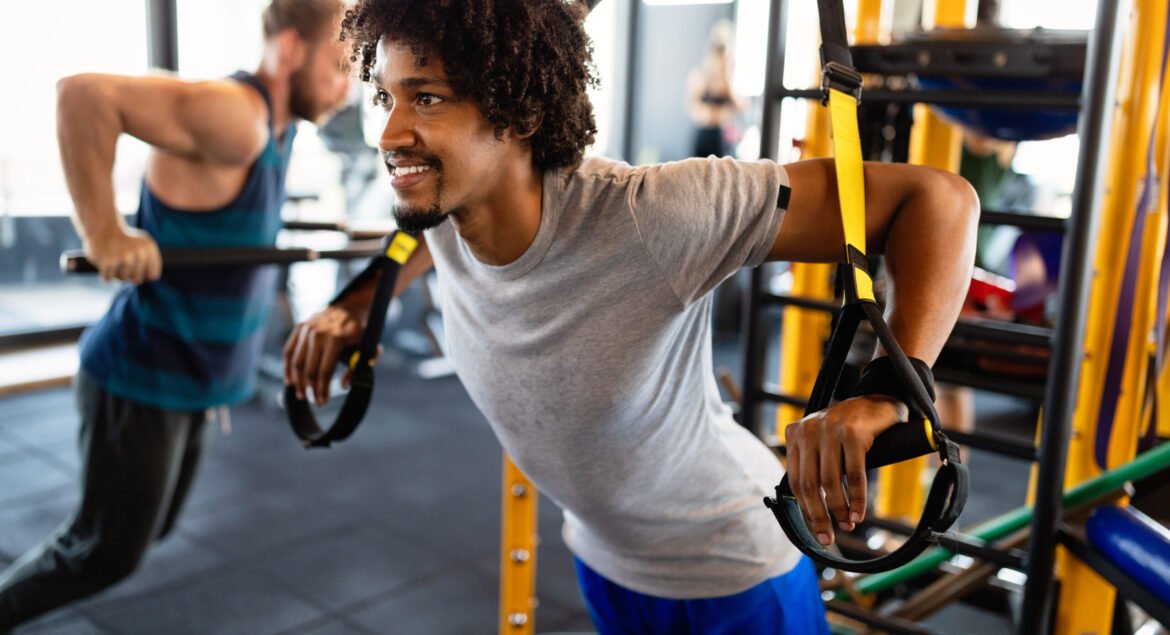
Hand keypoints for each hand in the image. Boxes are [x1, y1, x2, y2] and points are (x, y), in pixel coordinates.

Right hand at [85, 227, 161, 283]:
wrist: (102, 228)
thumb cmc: (125, 241)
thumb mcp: (144, 246)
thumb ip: (152, 262)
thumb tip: (153, 278)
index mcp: (149, 248)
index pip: (153, 275)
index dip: (144, 275)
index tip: (137, 264)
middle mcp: (139, 252)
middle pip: (137, 280)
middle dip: (129, 275)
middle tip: (122, 261)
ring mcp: (124, 257)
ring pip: (123, 279)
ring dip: (116, 274)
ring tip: (114, 259)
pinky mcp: (109, 262)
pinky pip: (108, 279)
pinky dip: (105, 274)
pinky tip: (105, 262)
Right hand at [283, 305, 365, 405]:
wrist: (350, 307)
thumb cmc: (360, 332)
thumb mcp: (368, 349)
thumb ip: (358, 368)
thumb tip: (344, 386)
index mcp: (336, 338)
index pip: (325, 370)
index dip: (322, 389)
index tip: (322, 402)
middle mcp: (318, 332)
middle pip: (309, 369)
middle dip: (310, 388)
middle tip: (313, 400)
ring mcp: (306, 328)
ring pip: (296, 362)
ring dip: (298, 381)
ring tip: (302, 395)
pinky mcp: (299, 327)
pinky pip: (288, 351)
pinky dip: (287, 368)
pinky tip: (290, 381)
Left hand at [783, 395, 907, 545]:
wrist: (878, 401)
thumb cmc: (850, 429)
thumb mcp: (823, 442)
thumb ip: (812, 466)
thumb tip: (809, 509)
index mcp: (795, 434)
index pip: (794, 480)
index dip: (805, 509)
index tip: (816, 531)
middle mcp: (808, 430)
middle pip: (808, 484)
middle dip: (818, 515)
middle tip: (828, 537)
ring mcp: (830, 429)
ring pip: (830, 481)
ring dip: (839, 509)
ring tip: (847, 525)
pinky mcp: (853, 432)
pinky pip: (853, 474)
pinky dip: (856, 498)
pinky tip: (859, 513)